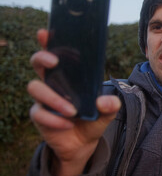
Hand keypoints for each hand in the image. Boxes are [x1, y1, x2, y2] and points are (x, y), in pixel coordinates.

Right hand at [27, 29, 120, 175]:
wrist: (83, 143)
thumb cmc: (93, 119)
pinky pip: (40, 114)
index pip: (56, 53)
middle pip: (38, 63)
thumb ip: (110, 106)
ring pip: (36, 88)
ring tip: (72, 110)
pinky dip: (55, 119)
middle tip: (55, 61)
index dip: (48, 41)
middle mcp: (52, 83)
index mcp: (68, 75)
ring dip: (54, 98)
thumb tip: (108, 101)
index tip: (46, 32)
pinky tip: (68, 124)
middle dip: (43, 58)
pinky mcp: (40, 116)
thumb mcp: (107, 112)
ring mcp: (43, 99)